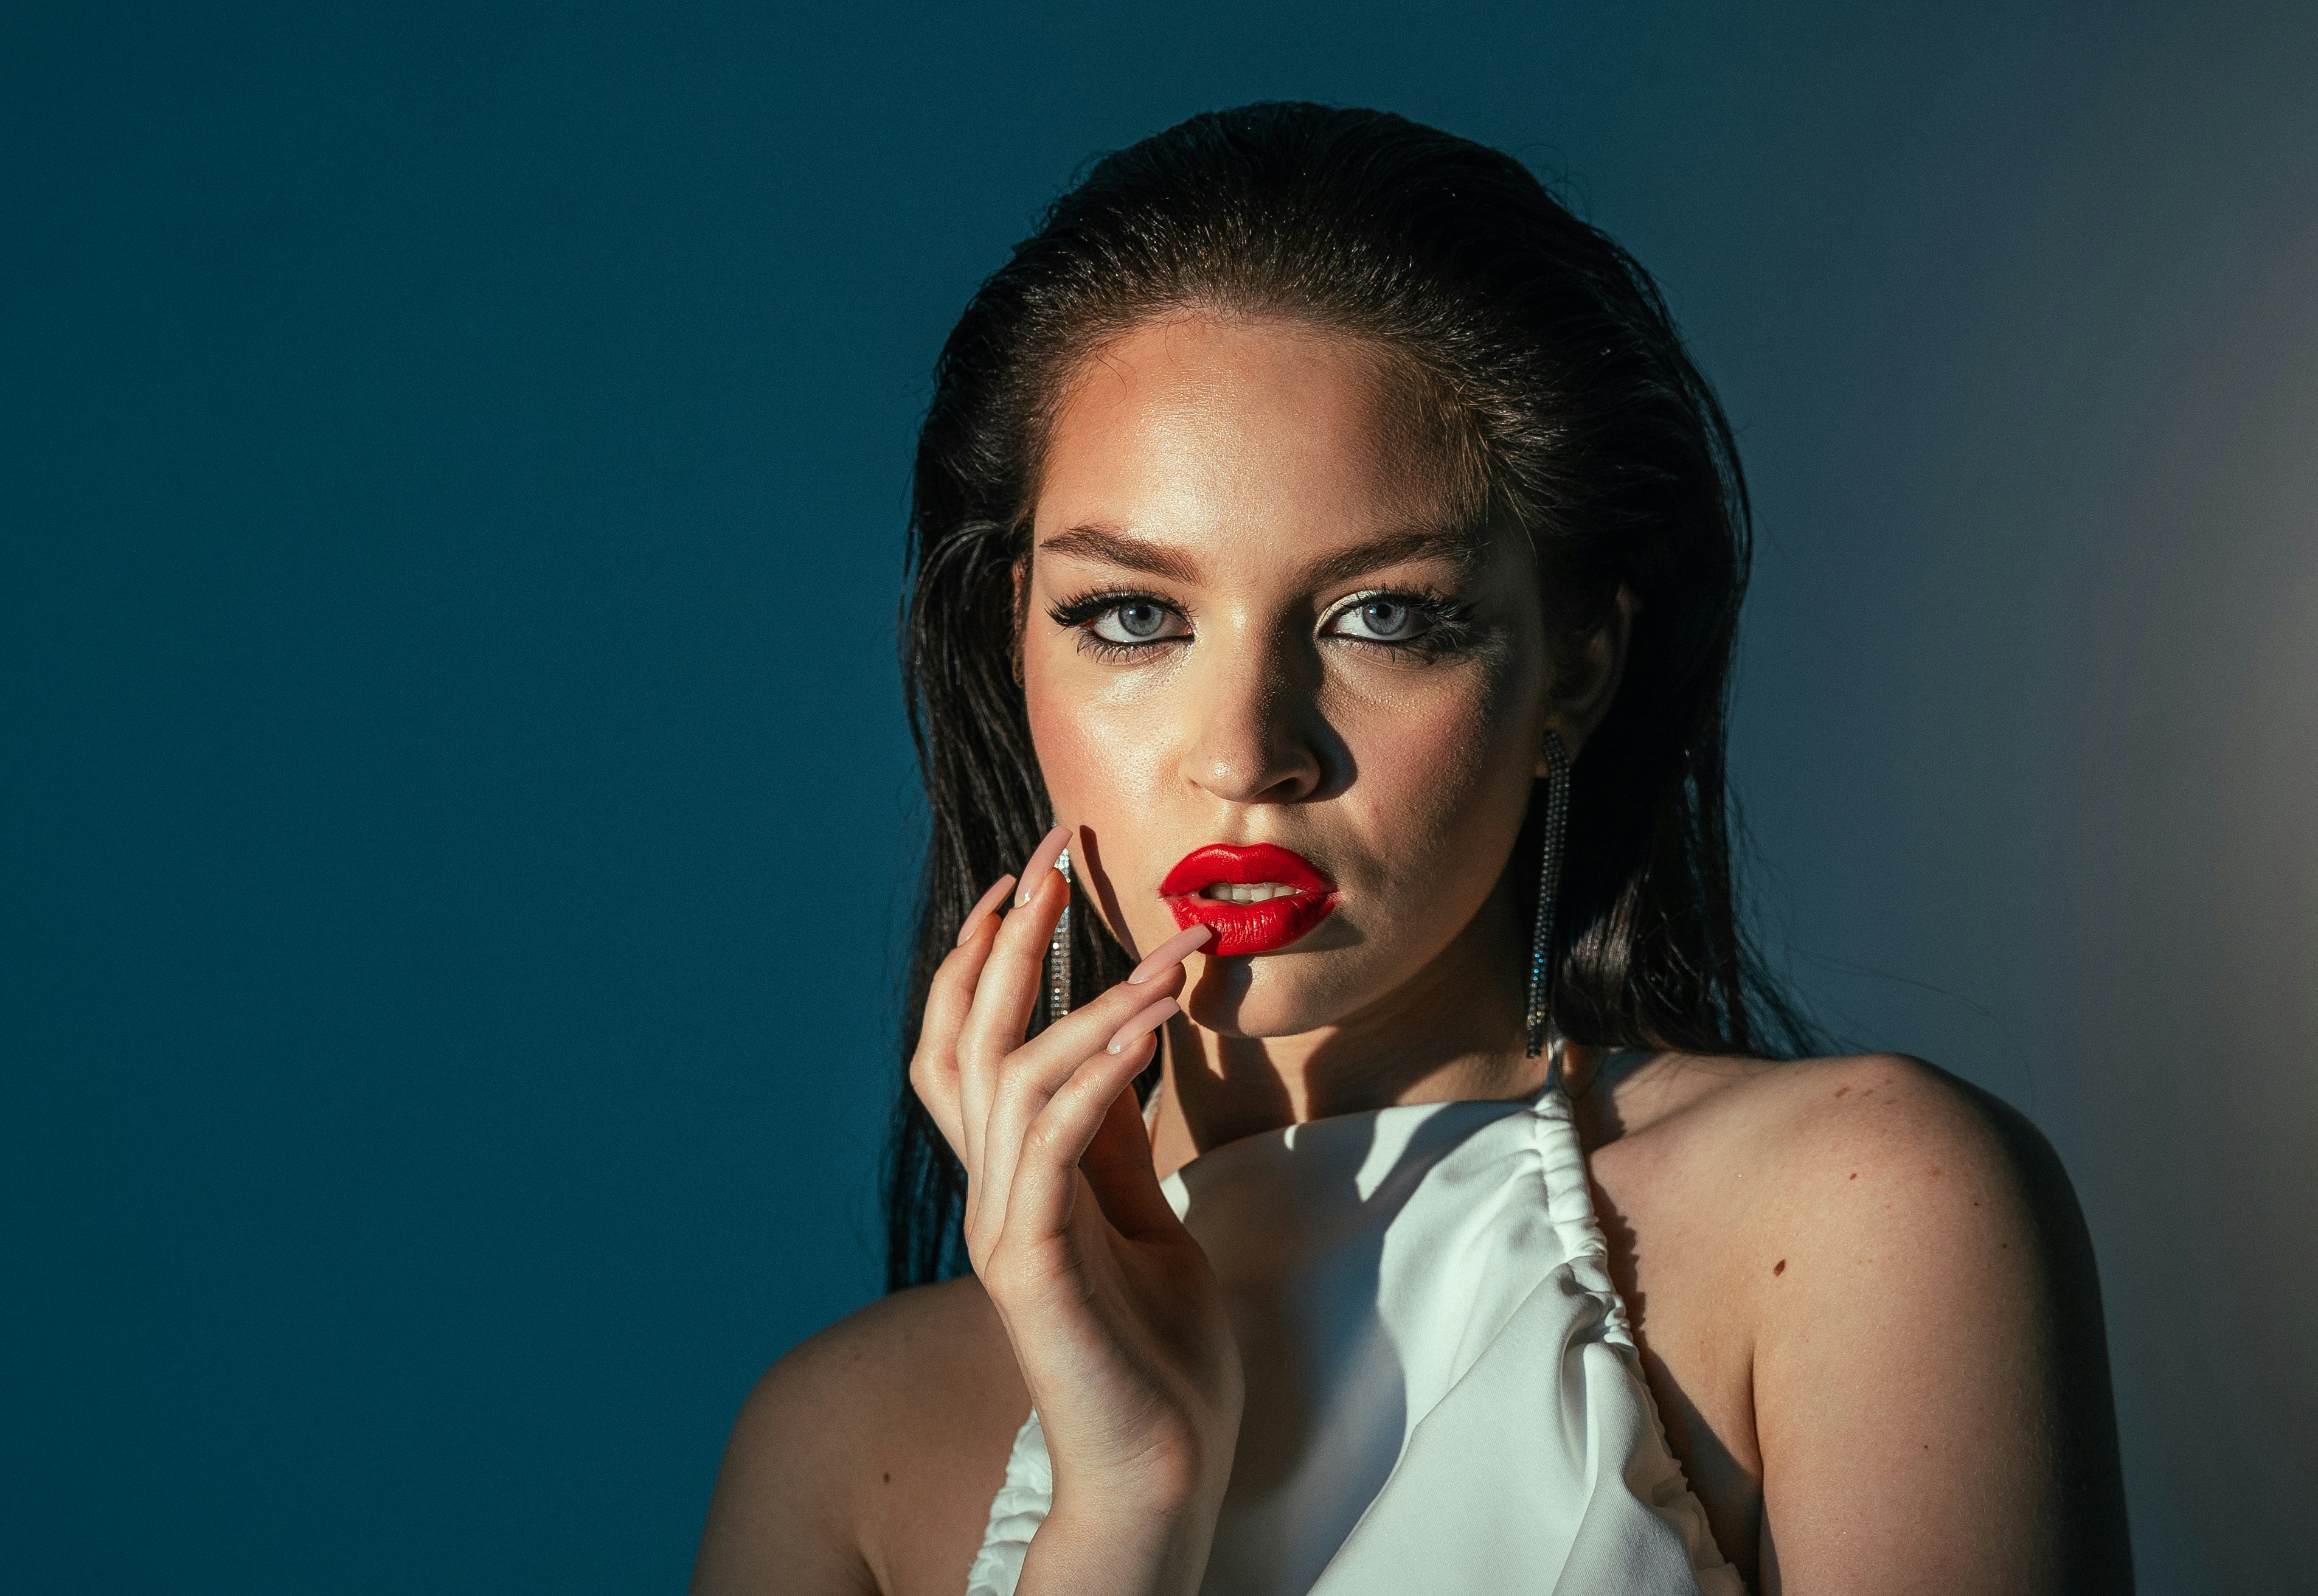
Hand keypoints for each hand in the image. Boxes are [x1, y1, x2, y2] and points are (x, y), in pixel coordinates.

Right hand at [911, 828, 1242, 1594]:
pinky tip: (1143, 1029)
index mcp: (1013, 1178)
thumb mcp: (1143, 1218)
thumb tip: (1125, 1049)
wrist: (1161, 1468)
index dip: (983, 957)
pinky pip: (1051, 1149)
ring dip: (1090, 1001)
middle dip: (1008, 939)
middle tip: (1055, 854)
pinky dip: (1094, 1077)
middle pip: (966, 1040)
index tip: (1027, 877)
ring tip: (1167, 956)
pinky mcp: (1032, 1269)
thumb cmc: (1158, 1349)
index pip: (969, 1046)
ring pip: (1013, 1080)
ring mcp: (1003, 1230)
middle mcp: (991, 1192)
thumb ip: (1116, 1143)